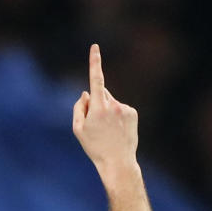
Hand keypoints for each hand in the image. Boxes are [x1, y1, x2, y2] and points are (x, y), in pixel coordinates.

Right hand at [72, 44, 138, 179]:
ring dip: (107, 110)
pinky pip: (121, 108)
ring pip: (111, 102)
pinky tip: (117, 130)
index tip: (95, 48)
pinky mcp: (133, 113)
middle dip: (96, 103)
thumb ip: (79, 107)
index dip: (95, 62)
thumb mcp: (78, 129)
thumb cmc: (94, 147)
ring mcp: (125, 108)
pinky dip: (117, 116)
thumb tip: (86, 92)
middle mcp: (113, 105)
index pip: (96, 79)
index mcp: (98, 108)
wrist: (117, 162)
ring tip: (108, 131)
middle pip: (101, 94)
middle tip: (96, 126)